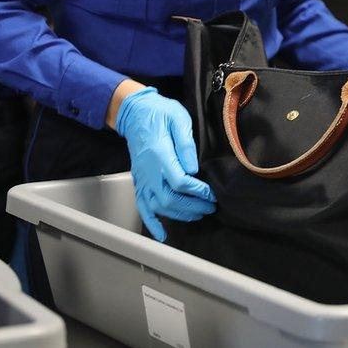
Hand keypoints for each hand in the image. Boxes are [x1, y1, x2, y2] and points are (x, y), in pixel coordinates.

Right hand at [113, 85, 215, 241]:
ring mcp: (142, 178)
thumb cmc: (159, 113)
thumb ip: (186, 144)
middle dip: (193, 206)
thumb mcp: (178, 118)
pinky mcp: (140, 181)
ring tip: (199, 213)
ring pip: (159, 206)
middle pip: (170, 198)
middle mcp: (148, 170)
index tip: (211, 193)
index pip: (179, 181)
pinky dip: (152, 223)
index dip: (197, 191)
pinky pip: (142, 206)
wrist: (135, 113)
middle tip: (211, 206)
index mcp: (159, 154)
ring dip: (180, 214)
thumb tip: (194, 168)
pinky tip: (162, 235)